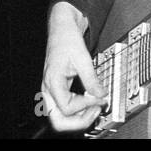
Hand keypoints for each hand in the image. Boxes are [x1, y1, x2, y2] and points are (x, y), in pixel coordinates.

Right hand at [41, 2, 106, 131]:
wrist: (61, 29)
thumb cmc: (67, 39)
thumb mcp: (83, 59)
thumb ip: (92, 80)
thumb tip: (101, 95)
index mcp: (52, 81)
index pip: (67, 108)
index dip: (86, 106)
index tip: (99, 98)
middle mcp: (48, 89)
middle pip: (58, 120)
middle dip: (79, 121)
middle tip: (95, 111)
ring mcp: (51, 91)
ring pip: (60, 118)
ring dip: (78, 118)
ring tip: (94, 108)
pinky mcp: (57, 90)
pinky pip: (64, 109)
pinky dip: (77, 111)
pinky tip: (89, 103)